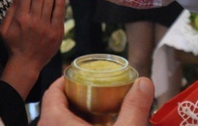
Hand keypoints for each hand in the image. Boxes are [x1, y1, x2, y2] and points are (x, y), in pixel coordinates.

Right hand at [0, 0, 66, 97]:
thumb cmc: (14, 45)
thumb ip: (12, 10)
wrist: (26, 64)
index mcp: (20, 18)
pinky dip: (61, 2)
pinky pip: (59, 14)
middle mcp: (33, 20)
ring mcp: (46, 27)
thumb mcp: (5, 28)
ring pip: (49, 2)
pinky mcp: (56, 33)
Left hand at [39, 76, 154, 125]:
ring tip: (96, 114)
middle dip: (74, 98)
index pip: (52, 92)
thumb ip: (134, 107)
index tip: (82, 76)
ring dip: (74, 117)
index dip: (66, 81)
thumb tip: (145, 82)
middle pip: (54, 108)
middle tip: (93, 93)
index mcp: (54, 122)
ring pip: (57, 124)